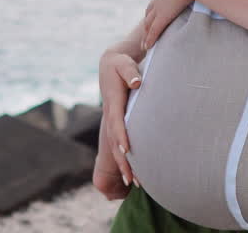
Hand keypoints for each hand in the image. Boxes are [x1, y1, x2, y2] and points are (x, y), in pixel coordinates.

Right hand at [92, 51, 141, 199]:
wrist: (109, 64)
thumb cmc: (120, 63)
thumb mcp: (124, 63)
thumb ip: (130, 72)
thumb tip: (137, 83)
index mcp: (112, 101)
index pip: (116, 121)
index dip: (120, 136)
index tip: (126, 150)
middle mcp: (110, 114)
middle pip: (114, 141)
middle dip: (122, 160)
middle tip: (132, 179)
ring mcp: (112, 119)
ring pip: (115, 146)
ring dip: (124, 164)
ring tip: (134, 183)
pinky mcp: (116, 122)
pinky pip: (119, 142)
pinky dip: (125, 158)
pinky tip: (134, 171)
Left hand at [140, 0, 196, 50]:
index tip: (155, 2)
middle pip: (151, 7)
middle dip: (149, 15)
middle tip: (147, 24)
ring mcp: (160, 5)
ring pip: (149, 21)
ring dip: (146, 31)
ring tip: (145, 39)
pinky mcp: (162, 16)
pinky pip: (154, 30)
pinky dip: (150, 39)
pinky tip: (147, 47)